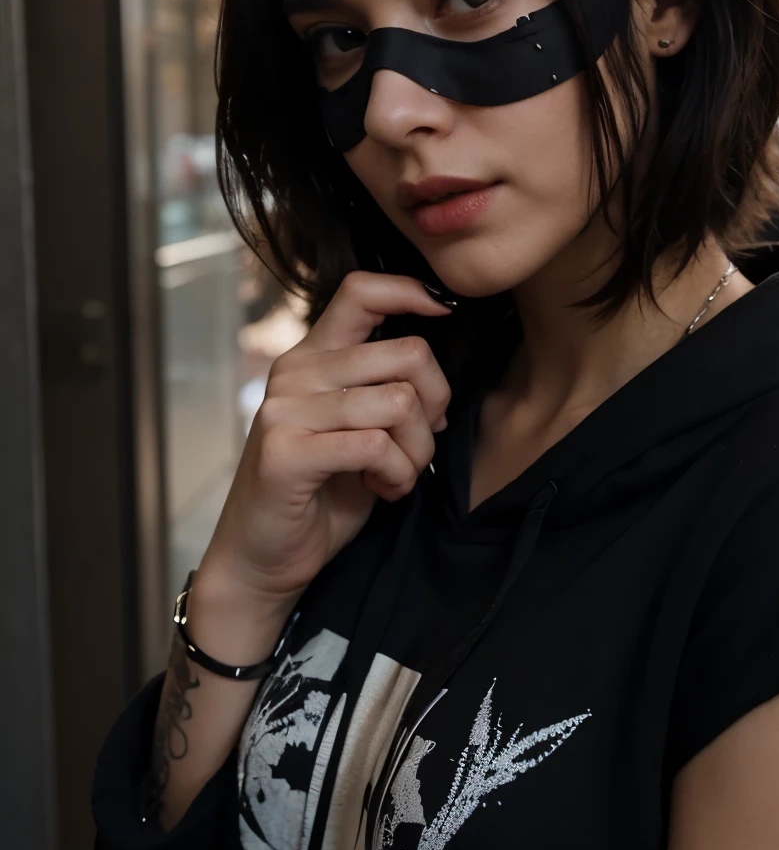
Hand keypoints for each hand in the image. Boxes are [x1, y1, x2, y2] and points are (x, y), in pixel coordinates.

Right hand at [197, 272, 451, 616]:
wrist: (263, 559)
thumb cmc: (320, 494)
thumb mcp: (355, 428)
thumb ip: (382, 388)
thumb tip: (435, 369)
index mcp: (313, 357)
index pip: (362, 290)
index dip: (413, 292)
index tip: (445, 313)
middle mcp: (295, 372)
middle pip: (408, 354)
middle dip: (436, 405)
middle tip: (417, 444)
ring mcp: (286, 410)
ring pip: (400, 403)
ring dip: (416, 451)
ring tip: (395, 473)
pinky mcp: (287, 451)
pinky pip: (377, 445)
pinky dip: (396, 474)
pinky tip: (381, 489)